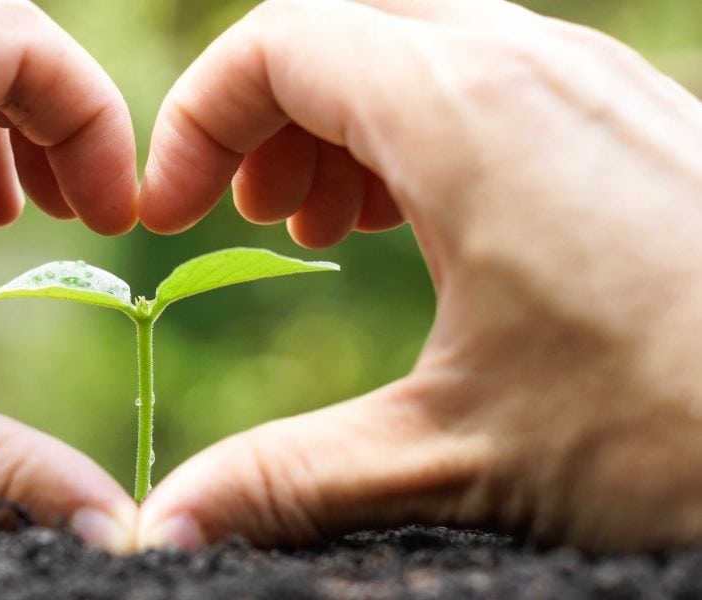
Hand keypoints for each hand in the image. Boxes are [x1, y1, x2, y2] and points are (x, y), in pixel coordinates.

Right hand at [137, 0, 701, 551]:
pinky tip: (429, 225)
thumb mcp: (451, 460)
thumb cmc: (673, 434)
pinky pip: (495, 75)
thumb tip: (167, 531)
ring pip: (422, 39)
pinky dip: (424, 127)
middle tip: (247, 212)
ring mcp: (594, 82)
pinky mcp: (635, 121)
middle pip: (345, 22)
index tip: (169, 214)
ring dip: (348, 115)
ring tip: (327, 221)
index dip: (196, 122)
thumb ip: (286, 481)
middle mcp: (530, 65)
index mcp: (464, 114)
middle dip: (268, 109)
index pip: (279, 44)